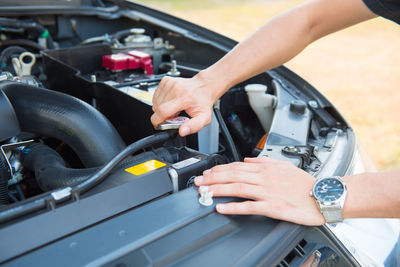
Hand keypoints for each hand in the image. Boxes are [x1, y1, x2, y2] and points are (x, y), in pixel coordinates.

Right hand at [151, 72, 222, 136]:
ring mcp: (170, 83)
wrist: (204, 86)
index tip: (159, 125)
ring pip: (155, 102)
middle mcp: (175, 89)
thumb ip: (194, 126)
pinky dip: (160, 101)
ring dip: (161, 108)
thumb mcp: (204, 118)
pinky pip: (156, 95)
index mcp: (184, 98)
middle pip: (157, 107)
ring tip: (173, 108)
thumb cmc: (203, 102)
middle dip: (162, 115)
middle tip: (173, 116)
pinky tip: (170, 101)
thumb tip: (182, 131)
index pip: (162, 111)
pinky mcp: (165, 80)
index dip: (157, 121)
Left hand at [194, 157, 324, 225]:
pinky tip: (222, 208)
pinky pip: (249, 206)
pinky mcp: (273, 207)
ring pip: (237, 188)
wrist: (323, 195)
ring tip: (204, 192)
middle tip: (199, 182)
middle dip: (213, 178)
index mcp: (266, 169)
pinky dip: (234, 207)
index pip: (237, 166)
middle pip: (233, 176)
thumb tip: (247, 159)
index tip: (207, 172)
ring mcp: (268, 192)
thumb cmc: (305, 183)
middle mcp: (264, 178)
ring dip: (218, 189)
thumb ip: (263, 161)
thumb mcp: (284, 165)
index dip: (219, 169)